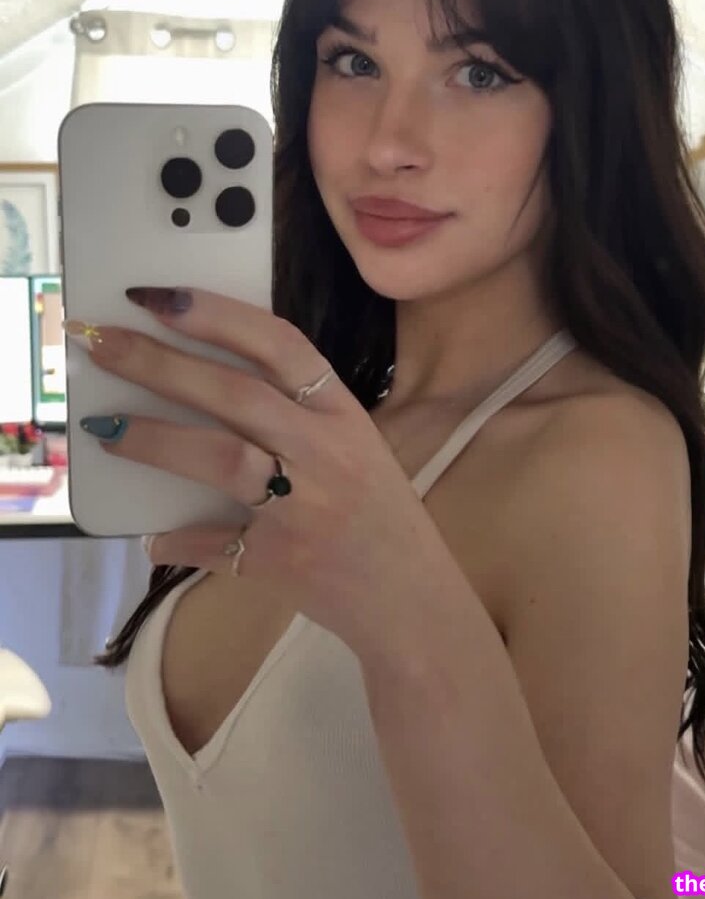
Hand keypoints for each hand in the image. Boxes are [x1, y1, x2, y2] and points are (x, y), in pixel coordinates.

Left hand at [65, 287, 466, 668]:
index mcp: (345, 415)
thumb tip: (208, 394)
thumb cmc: (381, 516)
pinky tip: (152, 537)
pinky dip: (178, 540)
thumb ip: (298, 420)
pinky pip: (217, 545)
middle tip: (97, 343)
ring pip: (222, 458)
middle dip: (159, 363)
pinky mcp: (283, 561)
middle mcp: (327, 452)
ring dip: (155, 439)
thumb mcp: (355, 450)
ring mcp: (306, 507)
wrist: (414, 600)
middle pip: (235, 394)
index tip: (162, 297)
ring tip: (104, 428)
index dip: (220, 317)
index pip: (281, 346)